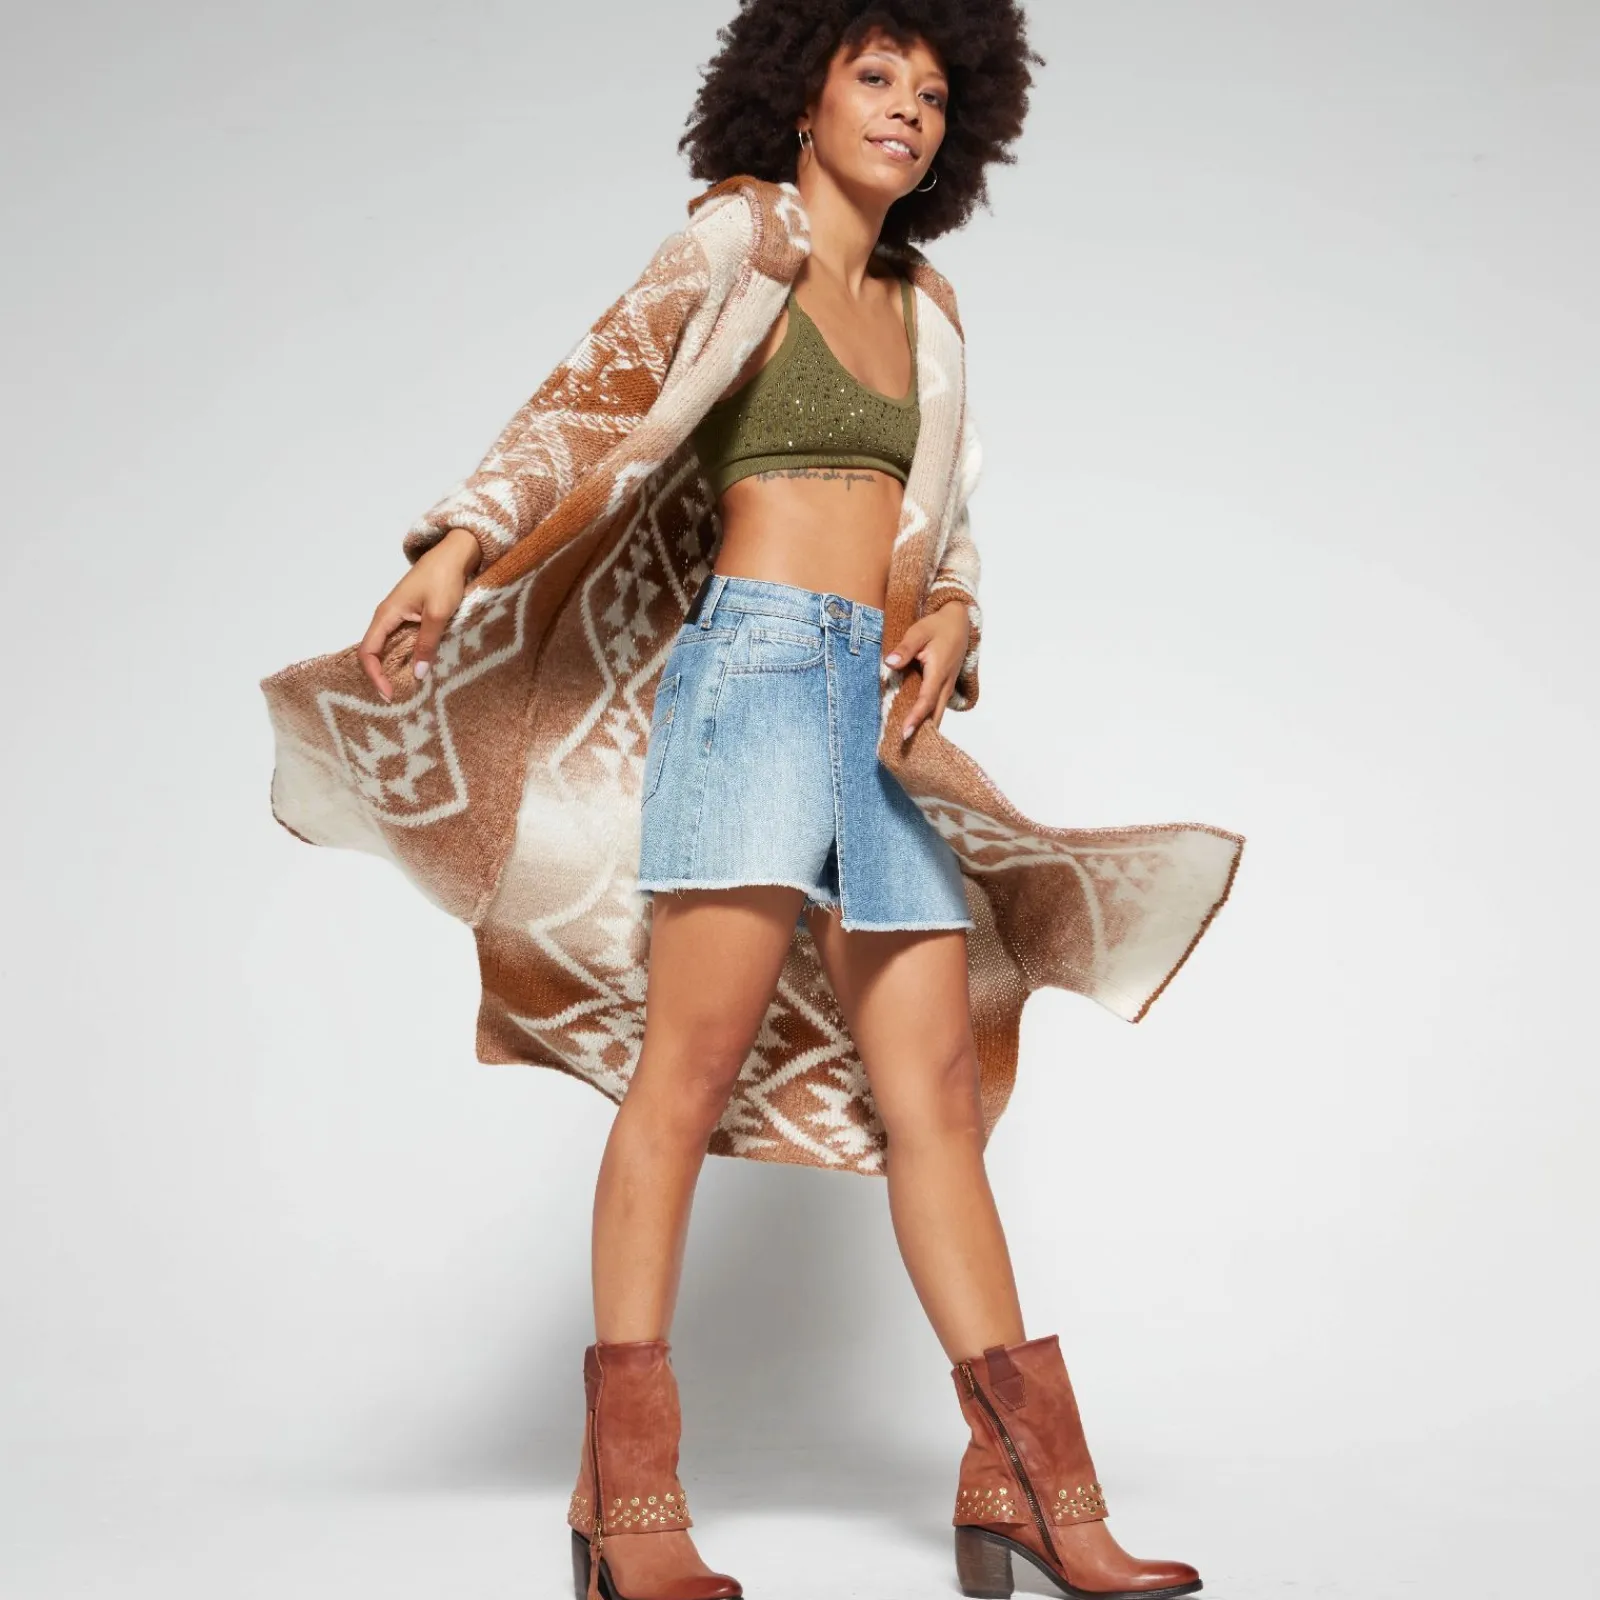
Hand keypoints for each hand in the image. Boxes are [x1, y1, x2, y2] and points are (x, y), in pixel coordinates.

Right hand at [356, 528, 480, 702]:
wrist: (455, 554)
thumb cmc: (444, 579)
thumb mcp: (437, 614)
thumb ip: (427, 644)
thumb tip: (417, 675)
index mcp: (386, 615)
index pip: (368, 652)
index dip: (374, 675)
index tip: (389, 694)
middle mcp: (387, 617)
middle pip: (375, 653)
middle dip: (383, 676)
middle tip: (399, 698)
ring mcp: (398, 616)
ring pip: (389, 648)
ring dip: (395, 668)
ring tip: (409, 689)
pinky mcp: (411, 616)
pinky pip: (402, 641)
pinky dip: (407, 657)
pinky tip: (419, 669)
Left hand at [885, 599, 970, 740]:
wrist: (959, 622)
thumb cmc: (937, 627)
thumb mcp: (918, 631)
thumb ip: (905, 648)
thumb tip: (889, 663)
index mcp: (939, 671)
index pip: (925, 700)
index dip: (915, 718)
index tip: (904, 734)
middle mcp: (945, 683)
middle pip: (935, 714)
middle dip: (922, 733)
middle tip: (906, 751)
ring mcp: (947, 687)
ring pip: (938, 713)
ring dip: (926, 729)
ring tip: (910, 746)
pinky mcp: (945, 687)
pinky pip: (937, 707)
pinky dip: (928, 719)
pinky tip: (916, 728)